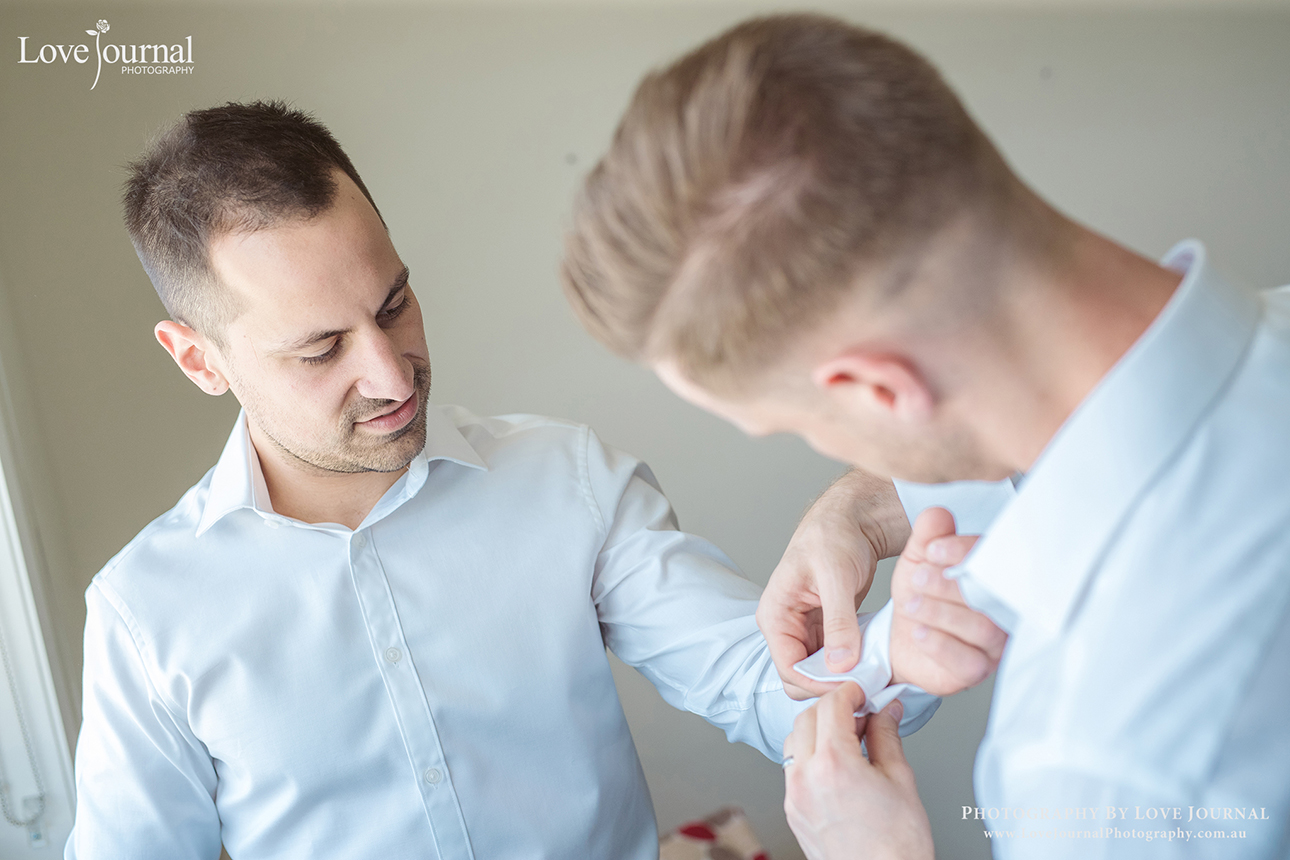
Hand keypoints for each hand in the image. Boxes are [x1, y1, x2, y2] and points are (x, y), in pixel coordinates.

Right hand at [757, 471, 909, 698]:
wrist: (851, 520)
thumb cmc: (835, 536)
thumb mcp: (836, 576)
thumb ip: (837, 621)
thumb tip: (839, 663)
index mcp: (775, 615)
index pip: (789, 668)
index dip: (819, 683)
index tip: (854, 688)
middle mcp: (785, 628)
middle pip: (800, 677)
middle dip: (829, 686)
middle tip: (866, 688)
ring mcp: (805, 631)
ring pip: (817, 673)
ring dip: (842, 679)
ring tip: (873, 680)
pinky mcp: (825, 631)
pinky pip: (833, 661)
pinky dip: (850, 667)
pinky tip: (872, 667)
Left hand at [783, 683, 932, 859]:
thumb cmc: (897, 846)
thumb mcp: (901, 779)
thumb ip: (887, 736)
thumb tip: (886, 711)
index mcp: (834, 765)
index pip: (831, 705)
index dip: (849, 692)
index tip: (861, 692)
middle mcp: (806, 778)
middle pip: (806, 718)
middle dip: (831, 708)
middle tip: (859, 713)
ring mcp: (795, 796)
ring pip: (794, 741)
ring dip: (816, 730)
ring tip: (848, 739)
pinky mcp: (793, 811)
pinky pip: (793, 769)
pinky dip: (810, 756)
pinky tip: (836, 764)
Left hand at [890, 507, 1006, 695]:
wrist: (899, 640)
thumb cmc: (920, 597)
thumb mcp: (918, 562)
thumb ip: (927, 538)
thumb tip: (937, 514)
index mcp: (992, 577)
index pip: (995, 560)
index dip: (965, 552)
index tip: (933, 549)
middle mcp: (1000, 610)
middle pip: (991, 596)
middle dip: (951, 584)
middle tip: (918, 577)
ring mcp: (993, 643)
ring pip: (982, 628)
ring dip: (942, 613)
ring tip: (912, 603)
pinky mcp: (976, 670)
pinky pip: (968, 661)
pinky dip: (940, 644)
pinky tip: (918, 632)